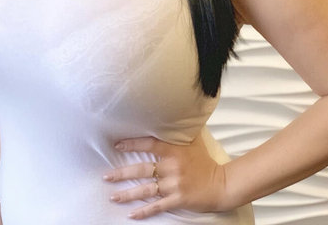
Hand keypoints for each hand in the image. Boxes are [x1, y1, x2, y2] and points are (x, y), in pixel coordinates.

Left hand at [103, 132, 226, 219]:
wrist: (222, 184)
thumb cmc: (206, 161)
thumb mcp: (194, 141)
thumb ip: (180, 130)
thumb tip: (173, 113)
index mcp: (174, 150)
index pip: (148, 144)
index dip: (132, 144)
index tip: (116, 145)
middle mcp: (172, 166)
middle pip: (142, 169)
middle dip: (122, 173)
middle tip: (106, 176)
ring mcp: (174, 184)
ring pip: (146, 189)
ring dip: (128, 193)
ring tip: (112, 195)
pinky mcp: (178, 199)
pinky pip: (157, 206)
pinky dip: (144, 211)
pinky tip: (131, 214)